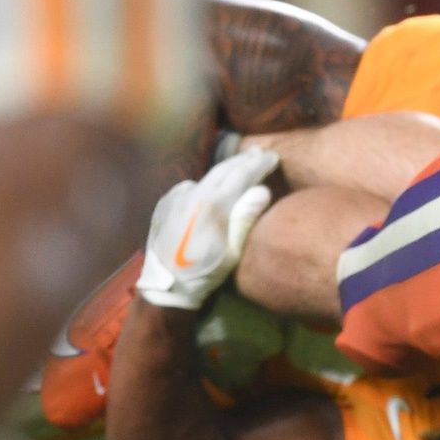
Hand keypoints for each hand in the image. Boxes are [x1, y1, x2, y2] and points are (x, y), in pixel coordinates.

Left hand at [136, 147, 279, 310]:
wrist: (166, 286)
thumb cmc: (205, 271)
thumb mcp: (232, 251)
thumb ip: (246, 218)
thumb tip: (263, 189)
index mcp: (213, 205)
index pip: (241, 175)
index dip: (259, 164)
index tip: (273, 157)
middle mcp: (193, 194)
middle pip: (224, 169)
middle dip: (244, 160)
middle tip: (260, 153)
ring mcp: (176, 197)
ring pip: (206, 176)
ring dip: (225, 170)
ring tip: (240, 165)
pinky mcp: (166, 203)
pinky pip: (189, 186)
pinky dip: (204, 183)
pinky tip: (211, 186)